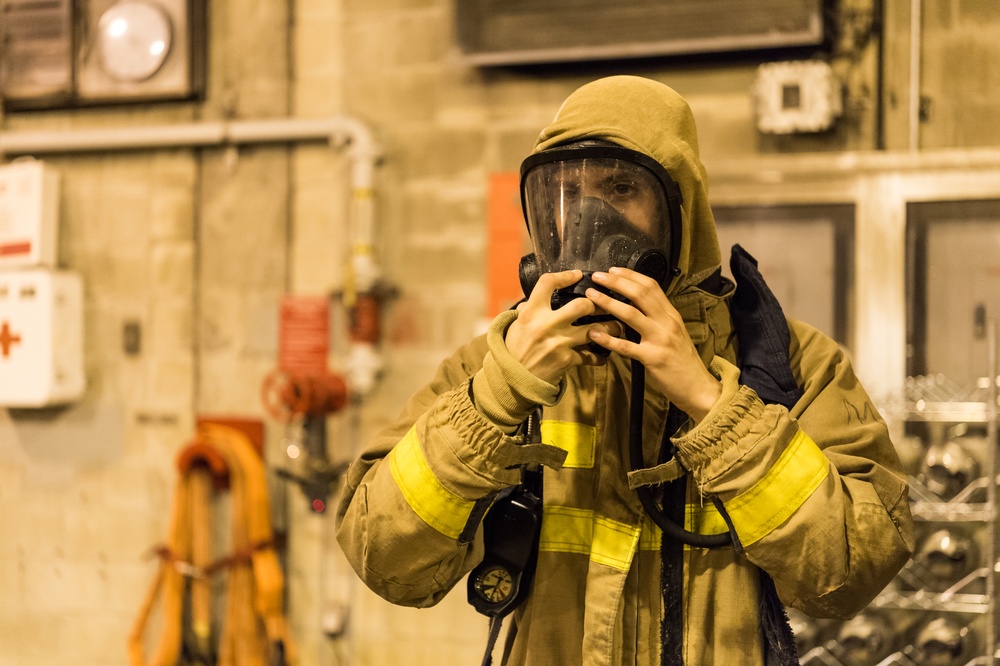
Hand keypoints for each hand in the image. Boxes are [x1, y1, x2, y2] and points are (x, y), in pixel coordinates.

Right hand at [504, 270, 623, 384]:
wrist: (514, 379)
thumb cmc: (515, 348)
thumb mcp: (516, 324)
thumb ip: (528, 308)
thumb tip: (539, 295)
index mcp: (531, 312)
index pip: (548, 283)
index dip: (565, 276)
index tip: (577, 276)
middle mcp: (546, 324)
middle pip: (582, 305)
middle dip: (597, 304)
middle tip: (605, 304)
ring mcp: (559, 343)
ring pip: (595, 330)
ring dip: (610, 327)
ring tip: (618, 326)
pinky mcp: (566, 360)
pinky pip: (591, 356)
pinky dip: (600, 356)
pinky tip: (605, 353)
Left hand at [585, 267, 720, 422]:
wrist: (697, 386)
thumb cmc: (682, 360)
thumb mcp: (674, 332)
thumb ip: (657, 318)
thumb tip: (635, 304)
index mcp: (671, 314)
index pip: (651, 286)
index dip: (630, 275)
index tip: (612, 270)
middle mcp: (667, 322)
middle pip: (640, 293)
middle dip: (616, 282)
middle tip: (597, 276)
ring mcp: (660, 340)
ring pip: (631, 314)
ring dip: (608, 302)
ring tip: (590, 295)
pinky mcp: (652, 359)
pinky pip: (626, 346)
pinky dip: (608, 339)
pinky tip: (594, 333)